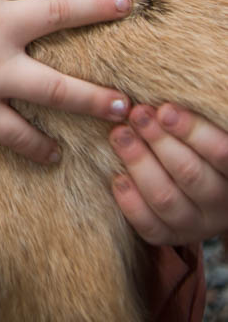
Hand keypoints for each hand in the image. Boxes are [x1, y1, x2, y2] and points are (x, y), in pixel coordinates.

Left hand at [111, 104, 227, 244]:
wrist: (198, 181)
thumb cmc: (198, 141)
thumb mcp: (209, 128)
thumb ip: (196, 117)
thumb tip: (167, 99)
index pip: (221, 152)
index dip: (191, 130)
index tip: (163, 108)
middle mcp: (221, 201)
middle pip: (189, 174)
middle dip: (158, 140)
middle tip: (136, 114)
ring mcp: (198, 223)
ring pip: (166, 199)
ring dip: (139, 164)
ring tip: (119, 135)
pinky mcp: (173, 236)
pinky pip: (151, 227)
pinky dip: (132, 204)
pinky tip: (118, 178)